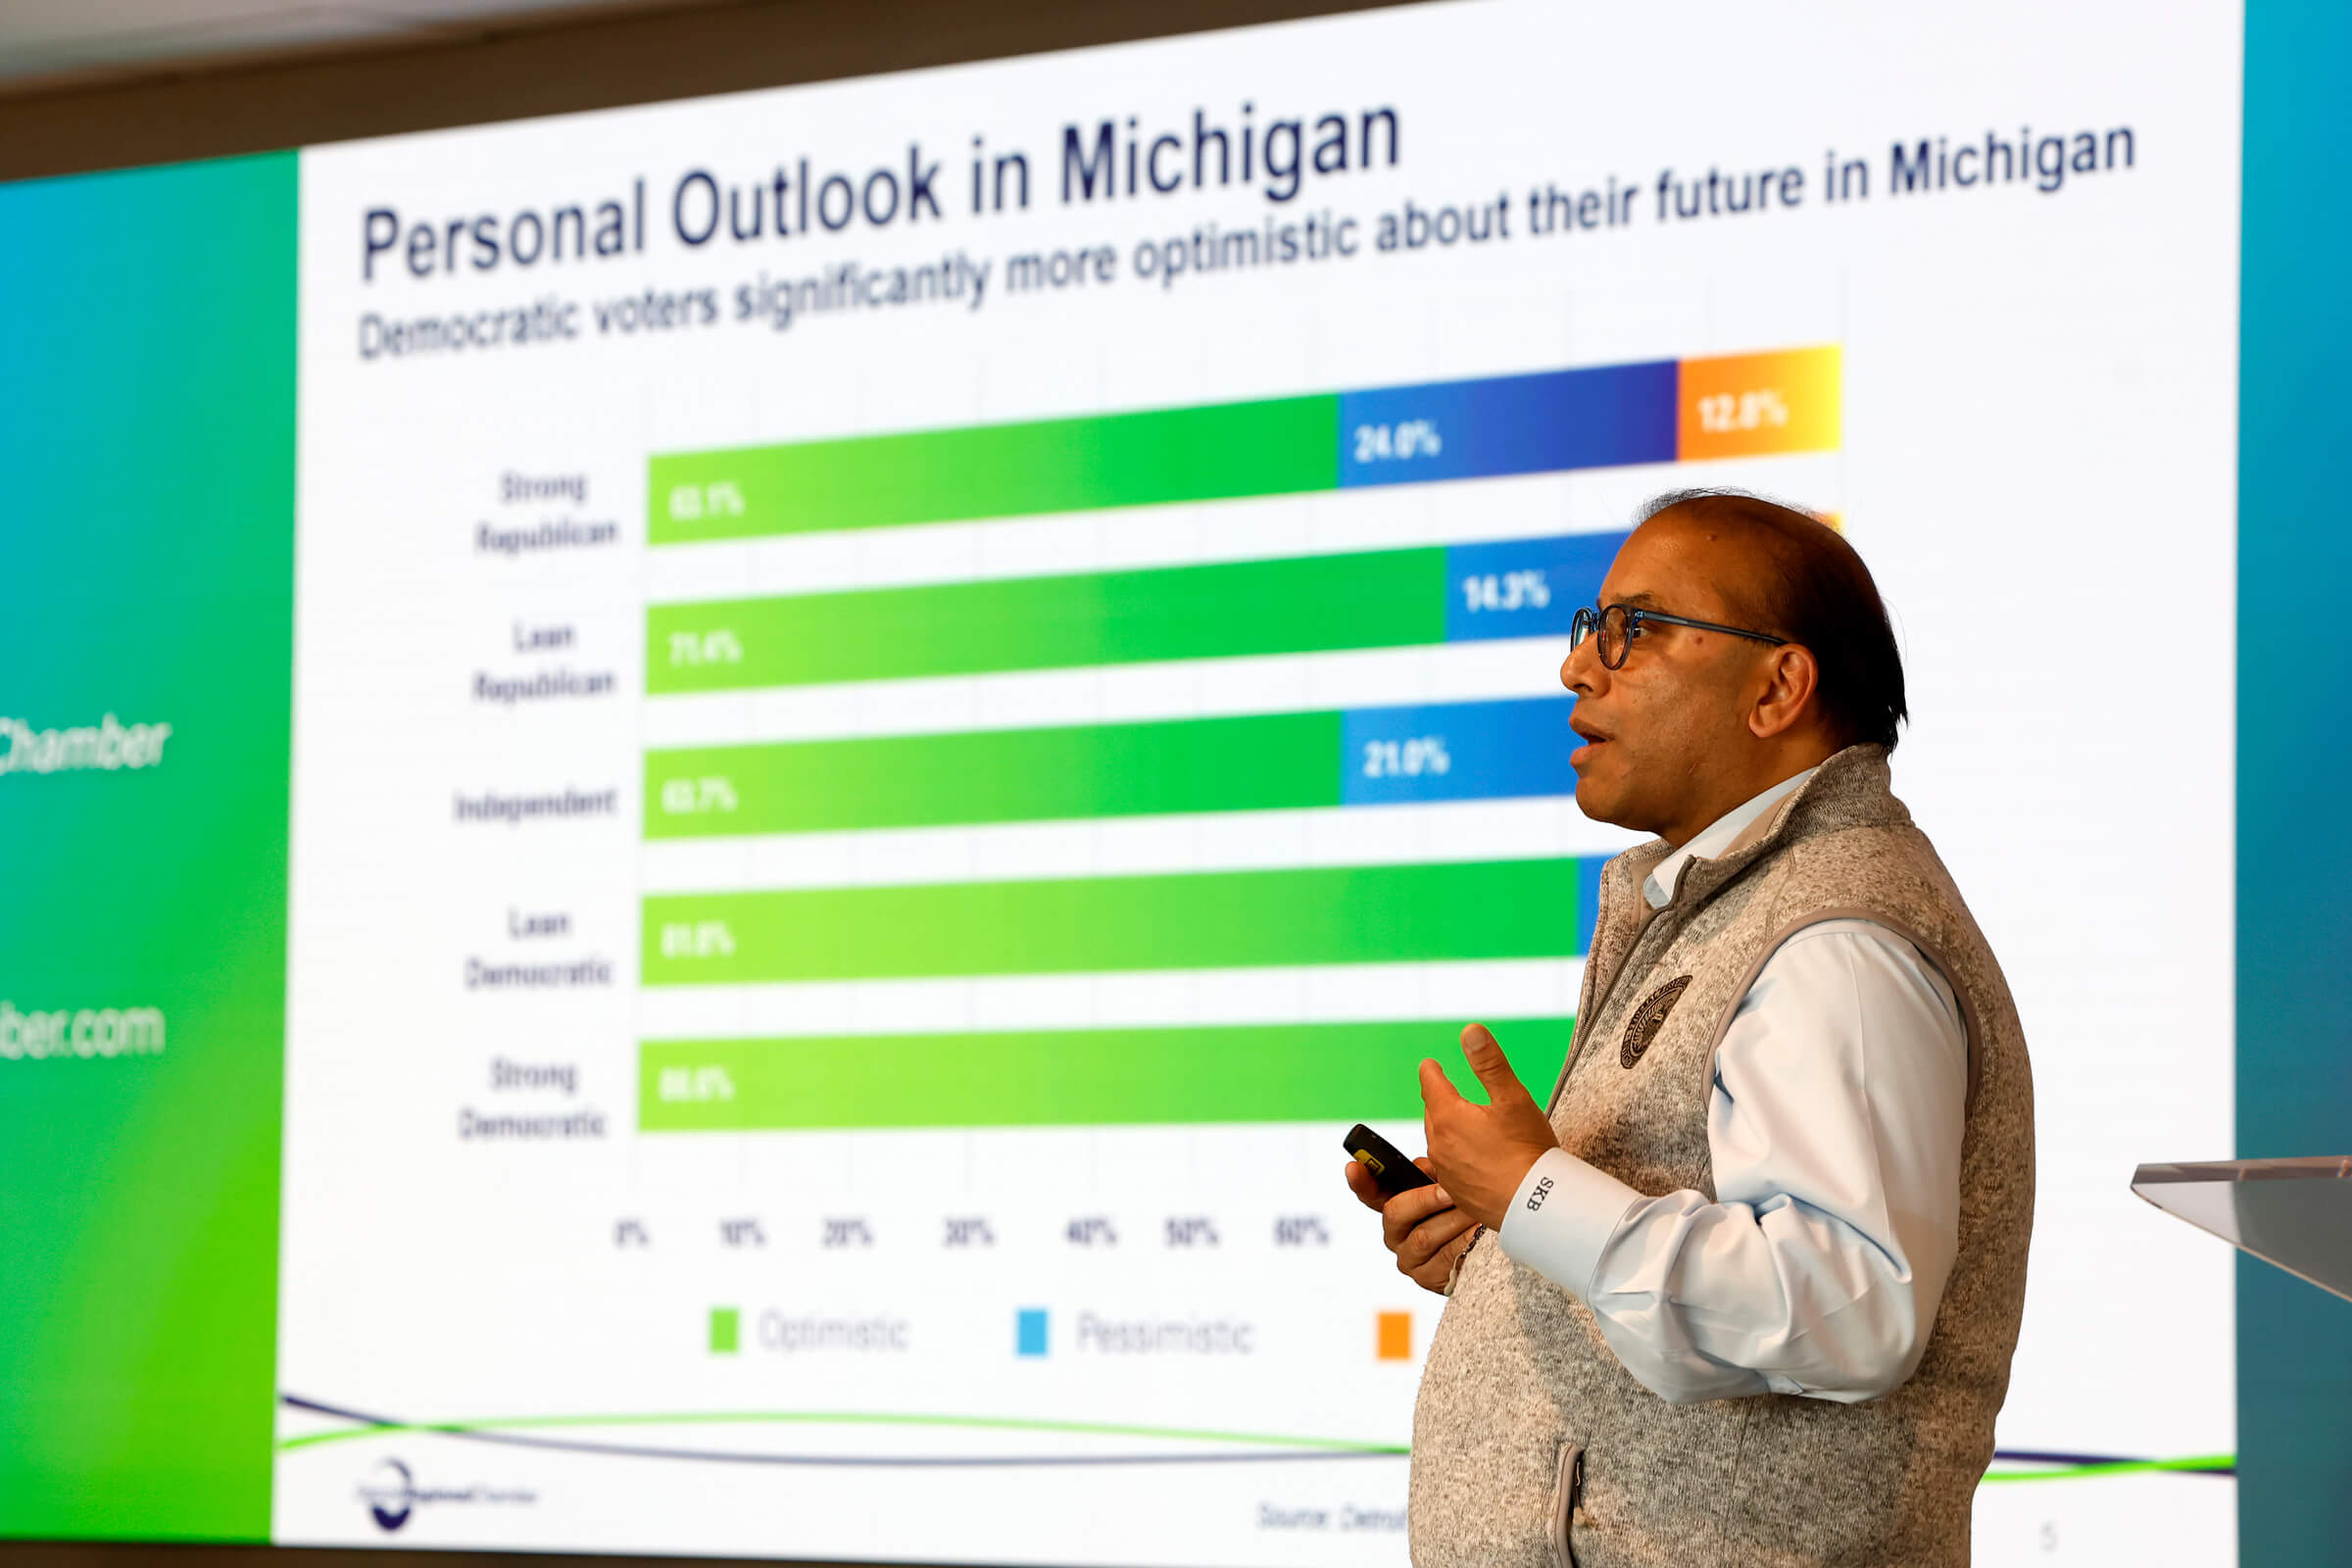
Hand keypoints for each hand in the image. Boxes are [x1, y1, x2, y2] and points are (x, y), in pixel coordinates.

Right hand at [1344, 1156, 1480, 1294]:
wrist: (1485, 1253)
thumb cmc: (1461, 1213)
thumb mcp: (1445, 1187)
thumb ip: (1431, 1173)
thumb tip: (1428, 1165)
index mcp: (1395, 1209)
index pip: (1370, 1194)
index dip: (1360, 1181)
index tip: (1354, 1166)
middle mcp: (1395, 1235)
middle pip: (1395, 1213)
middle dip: (1424, 1199)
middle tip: (1449, 1191)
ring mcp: (1409, 1259)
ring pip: (1424, 1236)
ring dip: (1452, 1219)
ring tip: (1474, 1210)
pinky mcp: (1428, 1278)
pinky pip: (1445, 1257)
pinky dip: (1464, 1241)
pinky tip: (1478, 1232)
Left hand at [1420, 1023, 1559, 1230]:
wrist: (1538, 1205)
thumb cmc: (1528, 1150)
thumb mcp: (1513, 1098)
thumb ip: (1489, 1063)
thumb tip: (1470, 1030)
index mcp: (1448, 1116)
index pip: (1430, 1082)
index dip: (1432, 1070)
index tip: (1431, 1064)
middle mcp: (1439, 1145)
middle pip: (1433, 1112)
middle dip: (1439, 1098)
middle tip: (1446, 1089)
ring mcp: (1445, 1172)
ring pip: (1439, 1140)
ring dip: (1447, 1128)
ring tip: (1462, 1122)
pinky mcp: (1456, 1193)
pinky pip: (1449, 1166)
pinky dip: (1456, 1155)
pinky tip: (1471, 1157)